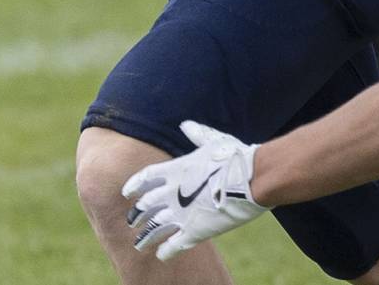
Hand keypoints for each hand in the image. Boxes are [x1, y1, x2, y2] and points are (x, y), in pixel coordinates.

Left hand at [122, 120, 268, 260]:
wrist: (252, 177)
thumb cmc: (234, 156)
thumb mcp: (214, 141)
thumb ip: (197, 134)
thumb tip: (185, 124)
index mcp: (175, 170)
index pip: (144, 179)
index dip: (133, 186)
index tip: (127, 193)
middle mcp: (172, 193)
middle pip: (143, 207)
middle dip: (136, 215)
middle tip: (132, 220)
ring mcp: (181, 214)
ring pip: (152, 230)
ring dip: (144, 237)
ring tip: (140, 243)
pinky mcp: (194, 232)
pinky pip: (172, 247)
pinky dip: (165, 251)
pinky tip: (162, 254)